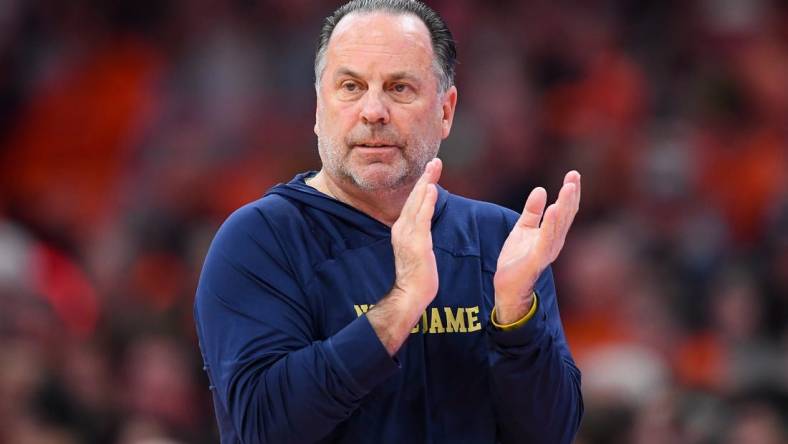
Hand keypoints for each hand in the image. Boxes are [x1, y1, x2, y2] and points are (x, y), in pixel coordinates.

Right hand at [368, 158, 441, 354]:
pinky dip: (426, 202)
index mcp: (402, 230)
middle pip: (415, 198)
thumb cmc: (416, 277)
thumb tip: (424, 227)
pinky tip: (431, 189)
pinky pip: (422, 218)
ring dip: (426, 183)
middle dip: (425, 178)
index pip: (413, 203)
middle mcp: (402, 229)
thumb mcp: (417, 251)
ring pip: (417, 203)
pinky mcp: (416, 243)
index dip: (422, 185)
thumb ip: (419, 236)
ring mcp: (408, 235)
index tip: (430, 171)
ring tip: (434, 167)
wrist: (410, 295)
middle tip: (434, 161)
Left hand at [493, 171, 580, 323]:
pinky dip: (550, 224)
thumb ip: (532, 211)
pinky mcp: (536, 259)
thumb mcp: (523, 229)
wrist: (507, 285)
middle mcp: (554, 241)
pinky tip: (553, 209)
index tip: (573, 174)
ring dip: (564, 206)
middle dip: (570, 195)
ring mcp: (547, 251)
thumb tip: (541, 190)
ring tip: (568, 188)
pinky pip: (545, 239)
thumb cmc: (517, 259)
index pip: (564, 210)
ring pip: (558, 225)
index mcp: (552, 234)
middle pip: (565, 215)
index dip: (570, 193)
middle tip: (574, 176)